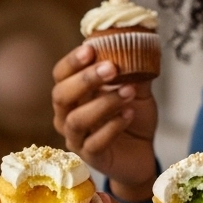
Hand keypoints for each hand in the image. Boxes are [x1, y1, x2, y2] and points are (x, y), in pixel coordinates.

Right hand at [52, 44, 157, 202]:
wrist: (142, 153)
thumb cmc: (131, 116)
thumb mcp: (136, 88)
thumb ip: (133, 69)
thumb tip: (139, 44)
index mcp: (73, 94)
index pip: (61, 75)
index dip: (72, 62)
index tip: (91, 48)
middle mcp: (66, 116)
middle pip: (61, 96)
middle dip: (84, 79)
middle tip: (111, 68)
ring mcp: (76, 138)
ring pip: (76, 120)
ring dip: (103, 103)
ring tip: (128, 91)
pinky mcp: (91, 158)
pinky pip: (95, 143)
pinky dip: (113, 127)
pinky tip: (129, 115)